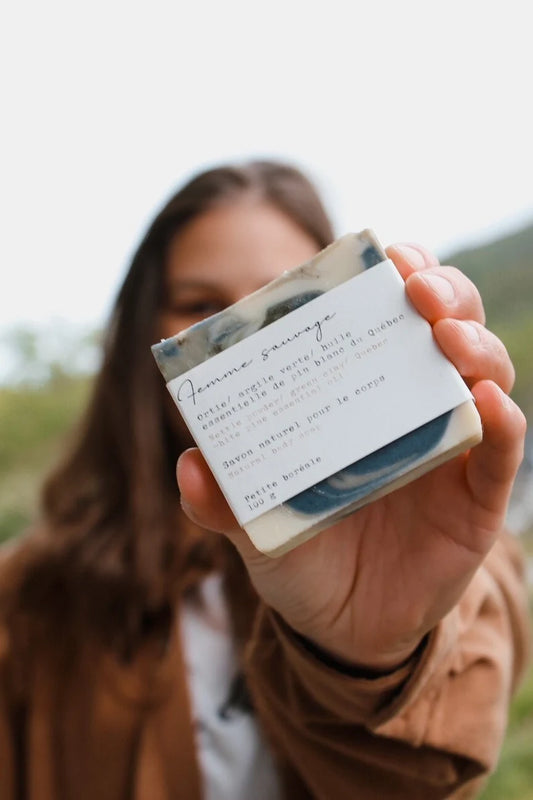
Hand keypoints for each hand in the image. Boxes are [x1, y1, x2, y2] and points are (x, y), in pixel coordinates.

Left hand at [176, 244, 525, 670]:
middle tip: (415, 286)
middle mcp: (408, 407)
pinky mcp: (478, 496)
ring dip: (472, 343)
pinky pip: (501, 452)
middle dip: (439, 291)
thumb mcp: (254, 523)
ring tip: (446, 339)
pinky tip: (488, 406)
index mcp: (356, 396)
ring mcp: (449, 447)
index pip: (379, 317)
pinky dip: (503, 425)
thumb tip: (191, 466)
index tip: (374, 254)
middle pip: (442, 326)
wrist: (344, 628)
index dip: (384, 277)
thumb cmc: (301, 555)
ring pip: (482, 372)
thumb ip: (222, 499)